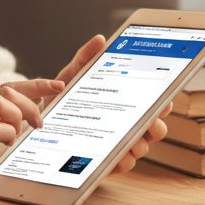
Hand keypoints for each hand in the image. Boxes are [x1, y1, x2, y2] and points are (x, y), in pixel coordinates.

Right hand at [0, 78, 64, 204]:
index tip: (56, 86)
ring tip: (19, 135)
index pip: (5, 86)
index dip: (34, 85)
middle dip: (33, 99)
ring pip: (0, 101)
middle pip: (6, 88)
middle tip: (40, 122)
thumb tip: (29, 110)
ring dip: (19, 115)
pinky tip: (7, 145)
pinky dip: (9, 134)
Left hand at [54, 33, 170, 175]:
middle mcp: (128, 123)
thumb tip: (100, 40)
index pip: (154, 102)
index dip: (164, 101)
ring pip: (142, 148)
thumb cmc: (64, 94)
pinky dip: (122, 161)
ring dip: (138, 145)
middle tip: (146, 123)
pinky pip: (124, 164)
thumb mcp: (73, 73)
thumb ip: (86, 56)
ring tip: (128, 141)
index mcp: (126, 101)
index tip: (163, 100)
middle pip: (156, 128)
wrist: (40, 117)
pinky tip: (116, 156)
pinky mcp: (108, 160)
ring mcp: (120, 143)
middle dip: (154, 126)